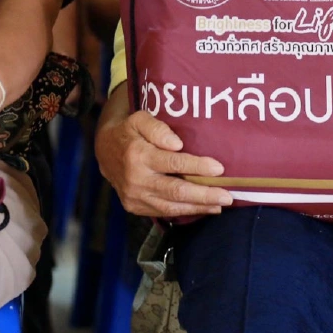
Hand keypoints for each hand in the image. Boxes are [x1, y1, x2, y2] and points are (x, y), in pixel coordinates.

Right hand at [95, 85, 235, 216]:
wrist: (104, 151)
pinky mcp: (135, 207)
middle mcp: (136, 180)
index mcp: (138, 155)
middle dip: (204, 195)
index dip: (198, 166)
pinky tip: (202, 208)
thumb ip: (158, 129)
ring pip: (171, 207)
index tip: (219, 168)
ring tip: (220, 205)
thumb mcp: (140, 119)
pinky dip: (185, 212)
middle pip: (175, 191)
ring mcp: (134, 197)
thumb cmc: (129, 132)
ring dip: (198, 207)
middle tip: (227, 196)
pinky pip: (163, 212)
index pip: (173, 163)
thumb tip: (177, 144)